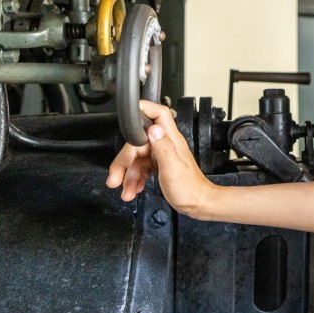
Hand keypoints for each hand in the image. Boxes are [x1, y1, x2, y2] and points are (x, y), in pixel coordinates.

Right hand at [106, 100, 215, 215]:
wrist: (198, 205)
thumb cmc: (190, 189)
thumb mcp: (173, 168)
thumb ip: (163, 148)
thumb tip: (153, 129)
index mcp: (171, 140)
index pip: (159, 114)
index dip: (145, 108)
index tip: (130, 111)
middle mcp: (166, 145)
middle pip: (137, 142)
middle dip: (123, 161)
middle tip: (115, 178)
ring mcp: (162, 155)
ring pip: (136, 158)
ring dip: (127, 176)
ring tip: (125, 191)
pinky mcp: (159, 166)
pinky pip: (141, 168)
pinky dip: (134, 179)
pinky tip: (133, 190)